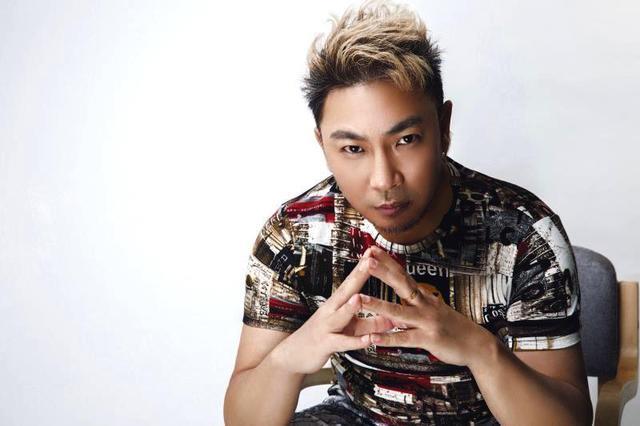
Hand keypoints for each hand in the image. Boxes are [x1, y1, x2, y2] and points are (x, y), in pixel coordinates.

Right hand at [273, 247, 395, 374]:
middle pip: (345, 291)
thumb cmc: (325, 337)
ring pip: (340, 316)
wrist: (295, 354)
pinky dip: (355, 341)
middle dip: (358, 276)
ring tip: (360, 298)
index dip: (361, 267)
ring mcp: (326, 327)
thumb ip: (370, 324)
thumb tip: (392, 317)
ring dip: (350, 307)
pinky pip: (342, 342)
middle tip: (370, 261)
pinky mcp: (325, 344)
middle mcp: (330, 311)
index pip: (351, 281)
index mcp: (337, 303)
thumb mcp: (350, 329)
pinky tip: (368, 339)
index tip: (372, 251)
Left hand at [359, 245, 496, 366]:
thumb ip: (416, 302)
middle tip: (367, 261)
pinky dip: (388, 338)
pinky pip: (404, 338)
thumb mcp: (434, 309)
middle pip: (401, 284)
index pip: (403, 274)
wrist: (477, 344)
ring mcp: (426, 321)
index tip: (373, 249)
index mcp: (424, 297)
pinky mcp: (428, 339)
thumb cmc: (454, 327)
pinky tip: (374, 338)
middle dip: (383, 272)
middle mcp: (424, 305)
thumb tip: (402, 292)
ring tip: (360, 299)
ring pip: (398, 312)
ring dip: (378, 304)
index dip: (388, 261)